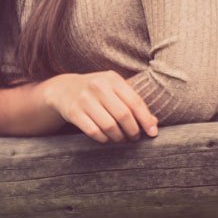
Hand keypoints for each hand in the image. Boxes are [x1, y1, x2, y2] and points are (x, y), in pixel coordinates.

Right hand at [40, 71, 158, 142]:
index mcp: (112, 79)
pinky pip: (94, 132)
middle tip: (135, 138)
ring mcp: (84, 99)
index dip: (146, 120)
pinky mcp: (73, 112)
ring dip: (119, 137)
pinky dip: (103, 139)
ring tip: (121, 139)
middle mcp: (98, 86)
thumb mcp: (114, 90)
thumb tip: (154, 123)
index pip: (135, 102)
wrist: (64, 89)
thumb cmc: (97, 92)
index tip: (152, 133)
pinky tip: (106, 138)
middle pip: (123, 115)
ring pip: (109, 126)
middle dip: (133, 131)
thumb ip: (133, 104)